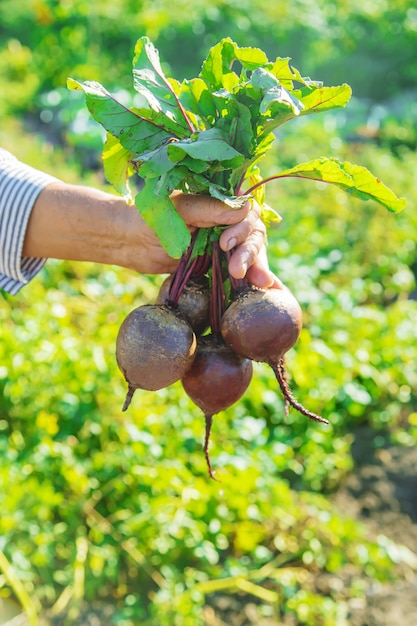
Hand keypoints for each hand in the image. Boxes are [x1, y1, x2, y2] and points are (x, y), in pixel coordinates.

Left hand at [24, 183, 281, 288]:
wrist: (129, 239)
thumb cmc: (151, 216)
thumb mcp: (182, 209)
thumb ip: (212, 209)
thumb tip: (246, 209)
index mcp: (222, 202)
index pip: (248, 214)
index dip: (243, 229)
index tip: (225, 243)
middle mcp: (227, 221)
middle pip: (253, 236)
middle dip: (250, 253)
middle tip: (237, 271)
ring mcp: (223, 244)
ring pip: (250, 254)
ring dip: (257, 267)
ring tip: (261, 283)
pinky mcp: (216, 264)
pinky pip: (239, 271)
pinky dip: (252, 278)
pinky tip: (269, 289)